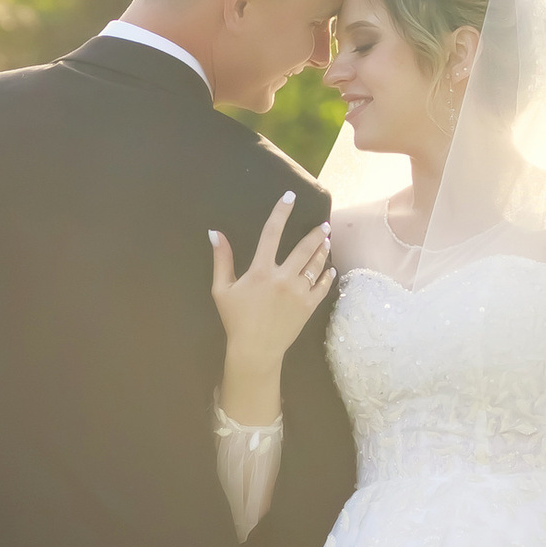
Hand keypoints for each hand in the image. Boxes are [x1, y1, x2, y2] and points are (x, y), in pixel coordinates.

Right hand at [209, 192, 332, 393]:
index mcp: (261, 270)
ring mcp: (298, 292)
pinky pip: (322, 286)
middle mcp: (283, 278)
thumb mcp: (222, 289)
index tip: (290, 197)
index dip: (281, 212)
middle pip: (303, 248)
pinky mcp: (308, 306)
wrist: (255, 349)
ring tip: (327, 240)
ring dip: (322, 250)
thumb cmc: (236, 319)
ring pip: (316, 265)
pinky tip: (330, 268)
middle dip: (316, 233)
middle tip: (324, 224)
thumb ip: (222, 259)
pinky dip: (327, 275)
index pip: (271, 233)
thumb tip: (215, 233)